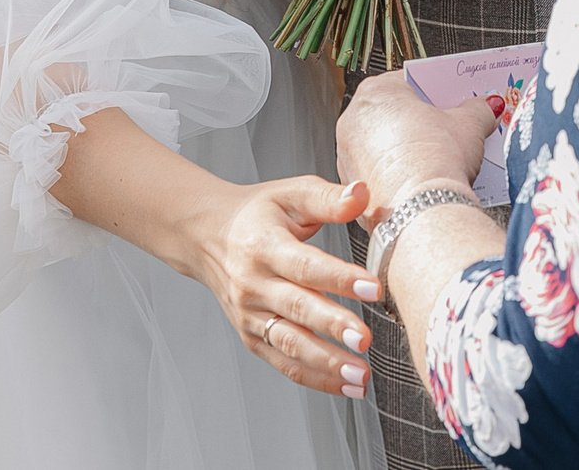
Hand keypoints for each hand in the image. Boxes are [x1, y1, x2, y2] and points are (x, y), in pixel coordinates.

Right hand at [177, 174, 382, 398]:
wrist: (206, 236)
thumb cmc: (258, 214)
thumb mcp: (290, 193)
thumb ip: (327, 197)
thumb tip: (361, 193)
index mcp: (265, 246)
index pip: (305, 265)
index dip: (339, 278)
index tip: (372, 288)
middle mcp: (254, 284)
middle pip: (297, 309)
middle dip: (333, 327)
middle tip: (366, 340)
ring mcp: (250, 315)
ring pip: (289, 343)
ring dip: (326, 363)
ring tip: (360, 374)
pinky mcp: (251, 336)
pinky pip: (283, 362)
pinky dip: (314, 377)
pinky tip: (345, 385)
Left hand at [336, 75, 499, 225]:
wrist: (421, 212)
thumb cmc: (434, 161)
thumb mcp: (469, 124)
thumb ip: (479, 109)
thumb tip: (486, 107)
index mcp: (376, 92)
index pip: (408, 80)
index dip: (435, 90)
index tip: (451, 101)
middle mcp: (353, 120)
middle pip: (394, 113)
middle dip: (421, 122)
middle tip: (450, 130)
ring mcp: (348, 156)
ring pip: (383, 146)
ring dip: (408, 150)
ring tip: (440, 159)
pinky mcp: (354, 189)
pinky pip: (379, 175)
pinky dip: (398, 176)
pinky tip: (423, 182)